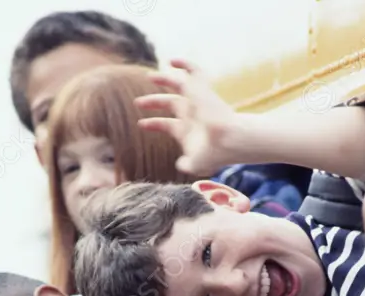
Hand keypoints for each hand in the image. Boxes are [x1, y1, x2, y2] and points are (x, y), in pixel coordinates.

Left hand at [137, 58, 245, 176]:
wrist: (227, 141)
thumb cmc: (214, 154)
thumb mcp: (197, 165)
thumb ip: (186, 165)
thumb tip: (180, 164)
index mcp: (186, 130)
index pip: (166, 125)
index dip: (153, 124)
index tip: (140, 124)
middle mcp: (190, 114)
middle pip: (169, 104)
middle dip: (153, 102)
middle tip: (137, 102)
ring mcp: (196, 101)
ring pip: (178, 85)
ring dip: (164, 80)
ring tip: (150, 76)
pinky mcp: (202, 89)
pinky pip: (194, 71)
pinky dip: (185, 64)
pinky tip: (172, 61)